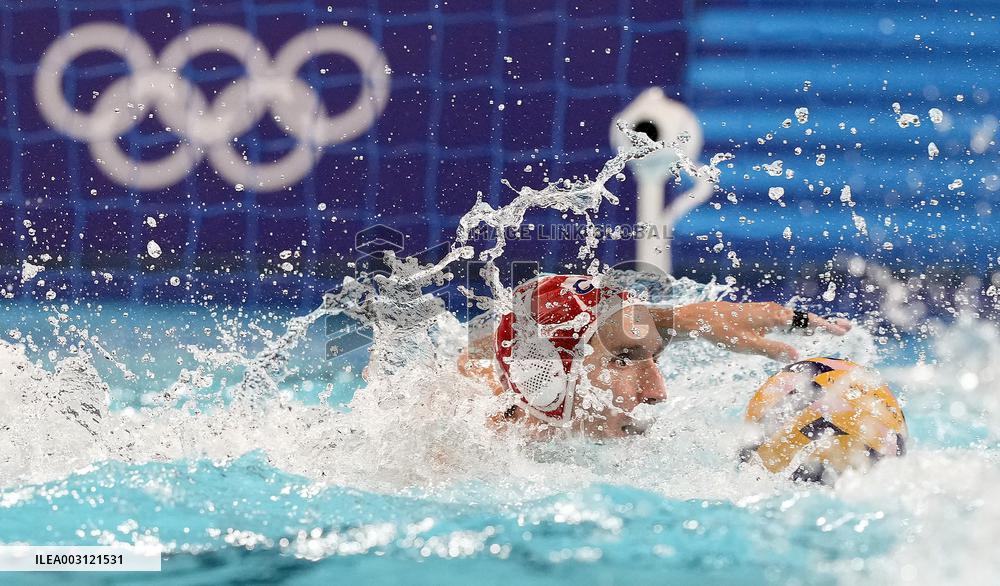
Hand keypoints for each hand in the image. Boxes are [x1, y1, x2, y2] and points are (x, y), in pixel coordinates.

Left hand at [672, 301, 851, 361]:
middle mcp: (773, 310)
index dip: (825, 326)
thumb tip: (795, 356)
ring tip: (833, 329)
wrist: (699, 318)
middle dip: (826, 323)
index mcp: (773, 315)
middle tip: (847, 328)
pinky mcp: (759, 316)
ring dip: (814, 323)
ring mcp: (766, 312)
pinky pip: (785, 319)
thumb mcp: (747, 344)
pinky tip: (801, 330)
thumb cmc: (722, 331)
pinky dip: (799, 324)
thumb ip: (772, 349)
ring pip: (795, 317)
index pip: (805, 321)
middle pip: (804, 317)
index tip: (843, 331)